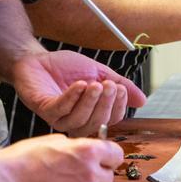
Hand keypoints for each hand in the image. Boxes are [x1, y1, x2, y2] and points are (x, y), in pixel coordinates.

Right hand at [0, 134, 121, 181]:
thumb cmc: (24, 160)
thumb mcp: (54, 141)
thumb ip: (76, 146)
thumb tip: (85, 150)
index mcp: (87, 150)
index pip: (116, 155)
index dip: (109, 158)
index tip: (104, 161)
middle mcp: (90, 173)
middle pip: (108, 178)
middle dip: (96, 178)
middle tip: (77, 178)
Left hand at [9, 50, 145, 136]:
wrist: (37, 59)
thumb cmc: (65, 68)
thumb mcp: (98, 73)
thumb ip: (119, 84)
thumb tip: (143, 100)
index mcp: (91, 115)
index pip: (111, 120)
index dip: (118, 107)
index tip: (121, 89)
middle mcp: (75, 121)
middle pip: (97, 123)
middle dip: (106, 104)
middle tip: (109, 85)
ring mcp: (59, 118)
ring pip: (79, 120)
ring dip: (90, 101)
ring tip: (94, 83)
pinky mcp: (44, 109)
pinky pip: (61, 110)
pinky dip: (72, 97)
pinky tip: (79, 84)